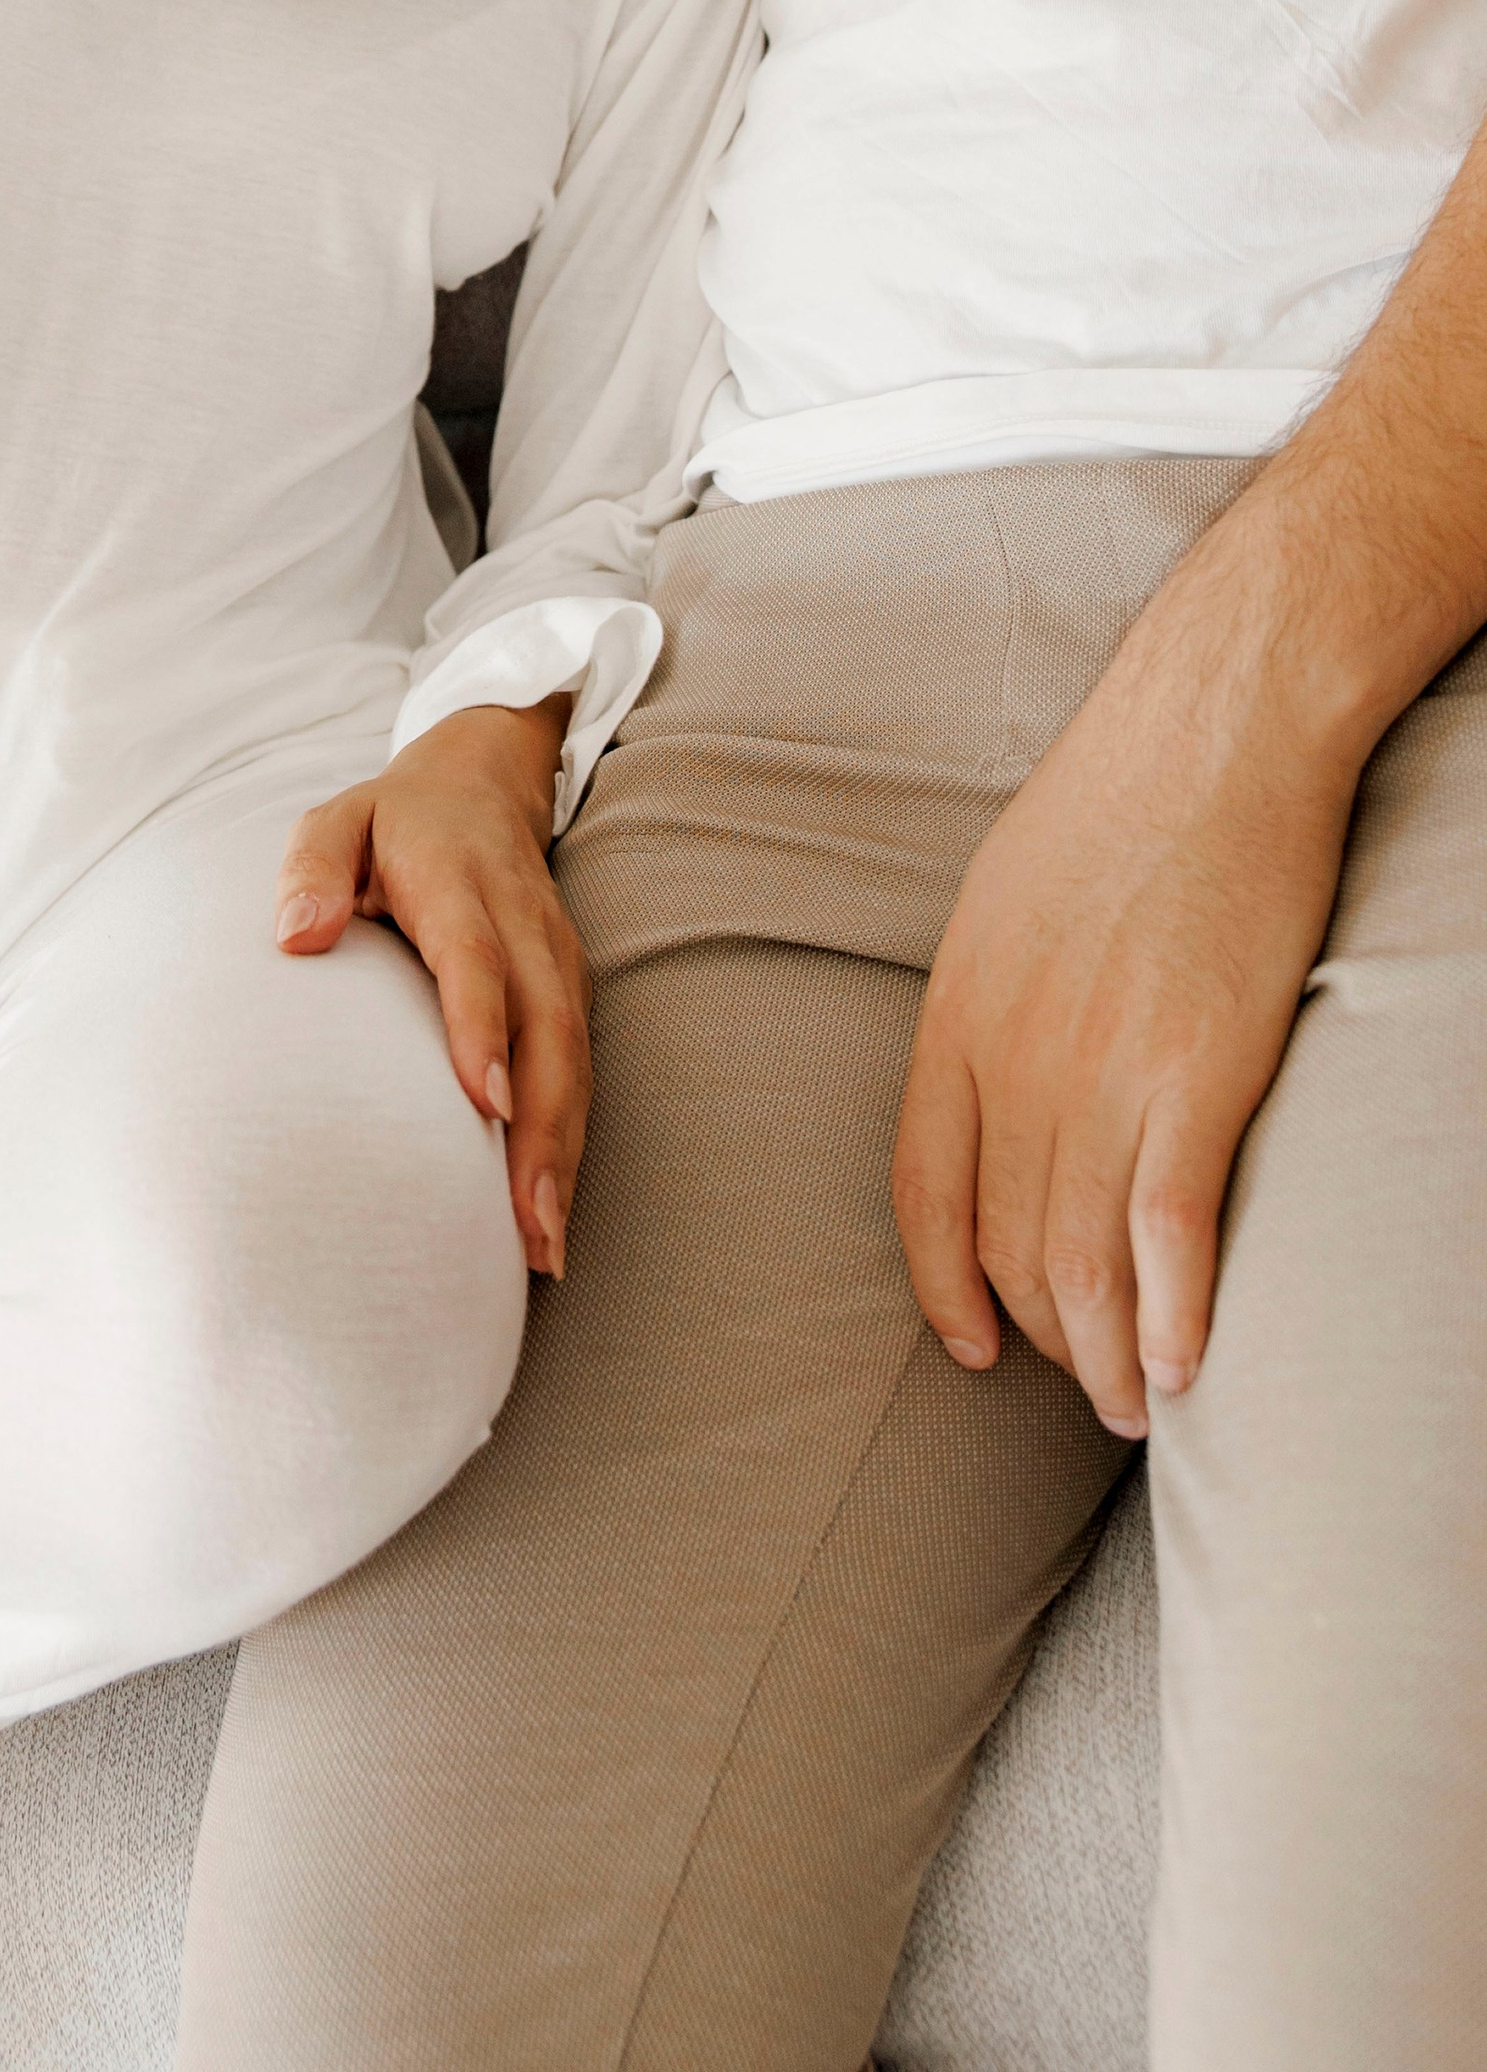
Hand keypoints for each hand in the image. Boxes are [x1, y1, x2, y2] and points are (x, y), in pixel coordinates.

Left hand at [276, 699, 586, 1277]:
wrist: (483, 782)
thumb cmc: (391, 822)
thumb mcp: (336, 820)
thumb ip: (313, 870)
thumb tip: (296, 936)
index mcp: (459, 883)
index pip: (476, 959)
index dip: (484, 1028)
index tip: (484, 1103)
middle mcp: (523, 927)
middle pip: (546, 1031)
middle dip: (544, 1132)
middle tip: (528, 1225)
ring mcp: (557, 961)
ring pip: (574, 1064)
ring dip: (564, 1157)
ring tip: (543, 1247)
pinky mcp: (570, 990)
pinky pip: (579, 1072)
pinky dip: (570, 1145)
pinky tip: (548, 1217)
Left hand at [892, 553, 1361, 1437]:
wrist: (1211, 733)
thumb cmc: (1117, 803)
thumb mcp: (1003, 904)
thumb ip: (995, 1003)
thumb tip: (1003, 1080)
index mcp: (958, 1015)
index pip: (924, 1192)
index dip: (945, 1288)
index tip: (972, 1346)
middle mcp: (1014, 1060)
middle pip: (1010, 1248)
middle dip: (1043, 1338)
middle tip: (1082, 1384)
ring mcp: (1102, 1074)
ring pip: (1085, 1267)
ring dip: (1107, 1357)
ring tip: (1134, 1401)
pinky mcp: (1198, 1077)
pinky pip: (1170, 1237)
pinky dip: (1176, 1320)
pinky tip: (1187, 1367)